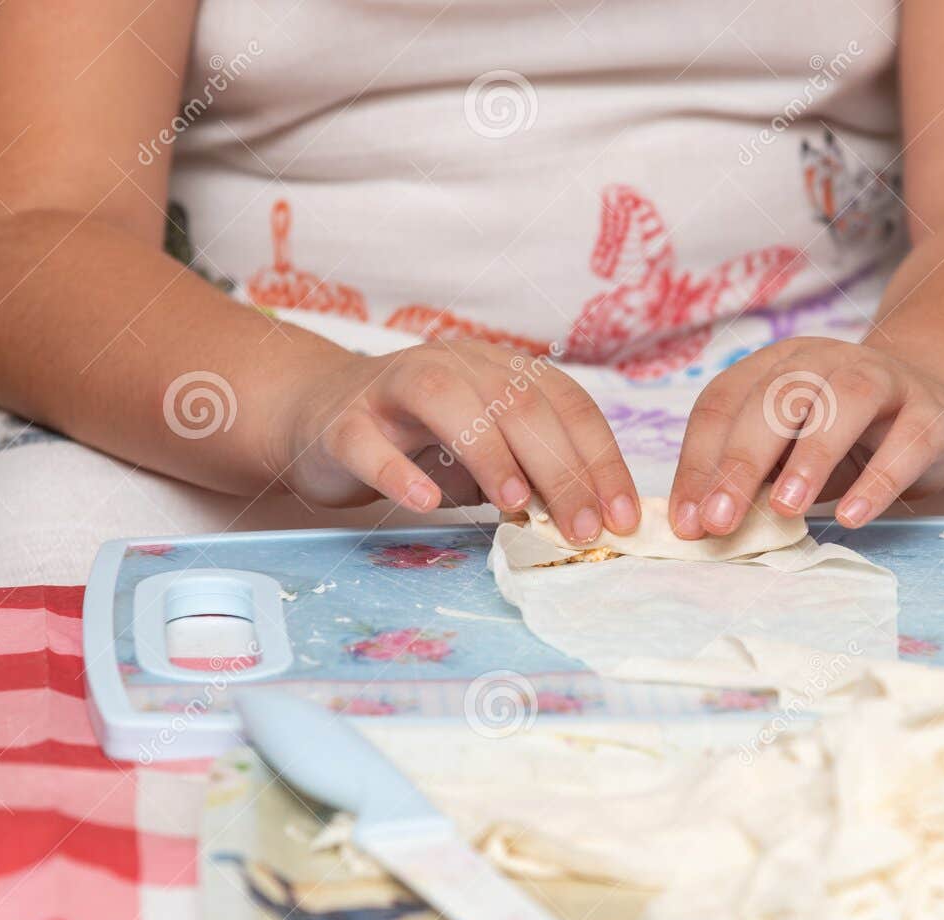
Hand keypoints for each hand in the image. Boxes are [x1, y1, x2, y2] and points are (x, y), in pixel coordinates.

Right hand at [274, 341, 638, 543]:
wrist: (320, 418)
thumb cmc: (422, 442)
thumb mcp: (490, 455)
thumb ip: (535, 476)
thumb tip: (597, 522)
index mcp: (502, 369)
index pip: (567, 403)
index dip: (600, 459)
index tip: (623, 517)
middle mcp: (455, 366)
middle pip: (517, 403)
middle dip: (560, 469)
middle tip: (583, 529)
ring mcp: (394, 389)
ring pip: (447, 400)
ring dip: (489, 453)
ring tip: (516, 506)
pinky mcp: (342, 422)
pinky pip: (368, 441)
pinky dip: (398, 471)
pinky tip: (424, 501)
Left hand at [668, 337, 943, 536]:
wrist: (933, 411)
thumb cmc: (839, 439)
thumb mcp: (785, 452)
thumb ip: (749, 478)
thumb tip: (700, 523)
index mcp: (774, 365)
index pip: (723, 403)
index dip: (699, 462)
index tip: (687, 522)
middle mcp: (824, 360)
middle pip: (776, 399)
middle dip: (742, 461)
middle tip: (721, 520)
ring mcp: (882, 380)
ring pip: (844, 402)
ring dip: (810, 458)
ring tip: (785, 509)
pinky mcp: (930, 413)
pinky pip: (907, 441)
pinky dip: (878, 480)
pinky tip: (851, 516)